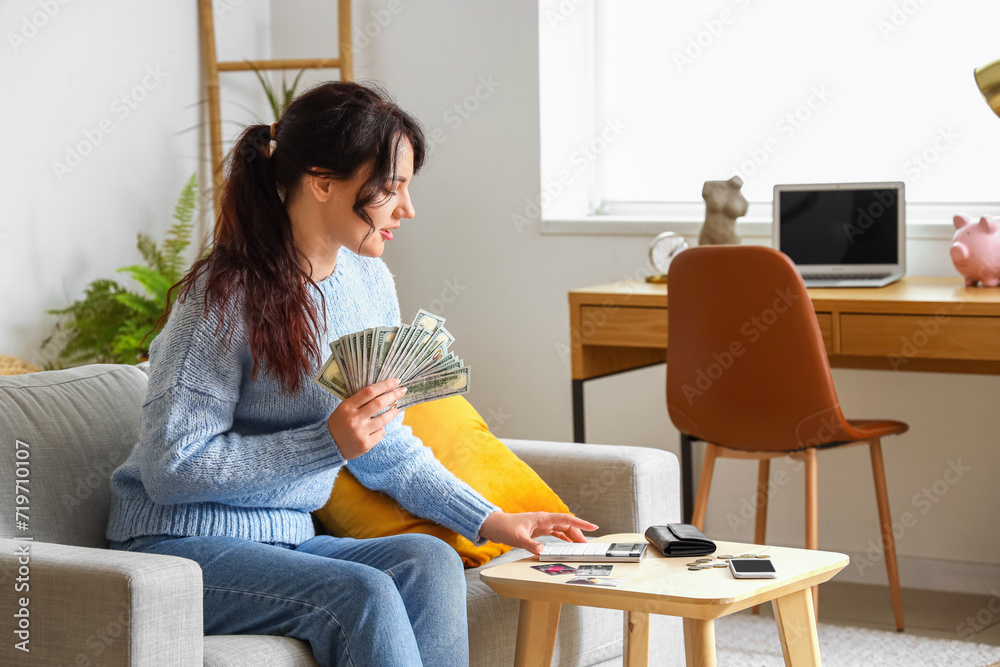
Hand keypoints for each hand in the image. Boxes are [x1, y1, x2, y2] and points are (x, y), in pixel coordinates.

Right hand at [327, 378, 406, 460]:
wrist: (328, 445)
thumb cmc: (339, 423)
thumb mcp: (344, 408)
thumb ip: (359, 401)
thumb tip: (382, 392)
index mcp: (347, 407)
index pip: (369, 392)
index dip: (384, 385)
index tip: (395, 381)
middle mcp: (354, 419)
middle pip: (379, 403)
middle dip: (393, 395)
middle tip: (403, 390)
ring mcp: (360, 432)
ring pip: (383, 420)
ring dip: (392, 413)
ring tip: (396, 409)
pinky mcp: (365, 445)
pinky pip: (380, 433)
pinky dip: (381, 429)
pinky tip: (378, 428)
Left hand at [478, 511, 598, 554]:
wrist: (494, 525)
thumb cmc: (504, 527)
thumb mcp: (517, 538)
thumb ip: (530, 544)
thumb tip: (542, 550)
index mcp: (542, 518)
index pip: (566, 519)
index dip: (580, 523)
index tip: (593, 527)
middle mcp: (544, 520)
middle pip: (567, 525)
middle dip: (579, 534)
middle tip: (587, 545)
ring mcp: (542, 525)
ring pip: (562, 529)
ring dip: (572, 537)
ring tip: (580, 546)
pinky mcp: (538, 530)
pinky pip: (555, 533)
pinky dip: (563, 538)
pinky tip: (568, 544)